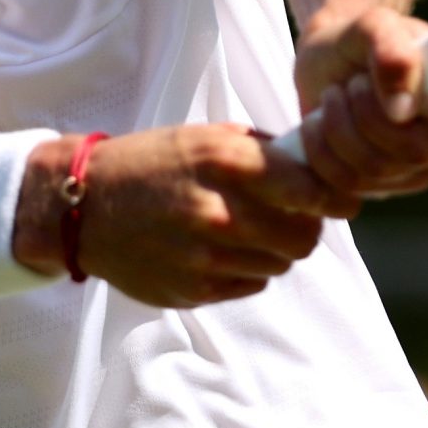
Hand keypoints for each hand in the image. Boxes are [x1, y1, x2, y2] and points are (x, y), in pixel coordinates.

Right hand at [11, 124, 338, 307]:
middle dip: (306, 228)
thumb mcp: (203, 138)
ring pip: (280, 264)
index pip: (310, 190)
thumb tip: (318, 168)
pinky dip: (249, 270)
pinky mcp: (193, 289)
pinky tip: (224, 251)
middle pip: (303, 237)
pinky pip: (252, 285)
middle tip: (293, 219)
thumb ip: (261, 152)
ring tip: (249, 232)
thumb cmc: (152, 164)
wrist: (84, 205)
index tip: (343, 202)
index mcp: (223, 161)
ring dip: (276, 250)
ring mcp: (203, 255)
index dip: (335, 199)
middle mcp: (216, 210)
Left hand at [291, 7, 427, 202]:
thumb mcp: (371, 24)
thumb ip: (391, 49)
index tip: (422, 94)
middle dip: (368, 111)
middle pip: (420, 148)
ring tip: (335, 97)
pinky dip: (320, 149)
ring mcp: (417, 168)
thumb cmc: (358, 41)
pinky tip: (322, 125)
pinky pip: (348, 186)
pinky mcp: (380, 187)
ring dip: (338, 125)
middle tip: (353, 83)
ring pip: (376, 168)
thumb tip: (403, 110)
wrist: (324, 63)